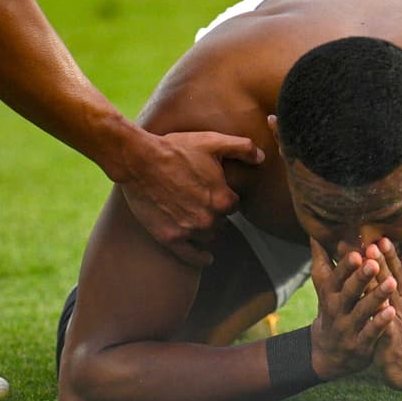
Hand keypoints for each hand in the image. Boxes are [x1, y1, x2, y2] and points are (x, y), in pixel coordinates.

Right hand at [120, 130, 263, 266]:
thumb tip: (262, 157)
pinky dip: (200, 258)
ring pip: (208, 236)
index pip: (234, 205)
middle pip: (222, 222)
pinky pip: (191, 256)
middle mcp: (209, 219)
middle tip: (201, 199)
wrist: (139, 160)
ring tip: (196, 217)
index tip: (215, 189)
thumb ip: (243, 148)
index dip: (225, 196)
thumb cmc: (176, 149)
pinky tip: (207, 258)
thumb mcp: (213, 142)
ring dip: (206, 228)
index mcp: (223, 199)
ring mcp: (189, 231)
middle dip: (215, 212)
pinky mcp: (170, 238)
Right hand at [309, 238, 396, 379]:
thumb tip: (315, 234)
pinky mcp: (360, 345)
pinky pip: (371, 333)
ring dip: (376, 297)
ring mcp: (348, 328)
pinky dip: (380, 323)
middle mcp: (337, 310)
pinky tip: (392, 311)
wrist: (328, 353)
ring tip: (391, 282)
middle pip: (349, 293)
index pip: (336, 278)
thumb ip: (323, 262)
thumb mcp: (325, 288)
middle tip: (374, 263)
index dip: (345, 266)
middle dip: (361, 278)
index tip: (356, 252)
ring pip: (363, 311)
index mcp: (330, 294)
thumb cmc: (332, 310)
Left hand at [372, 238, 401, 392]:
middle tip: (373, 243)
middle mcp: (401, 303)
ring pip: (388, 299)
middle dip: (383, 262)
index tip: (380, 233)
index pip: (396, 268)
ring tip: (372, 270)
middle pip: (392, 279)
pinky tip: (376, 309)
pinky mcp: (391, 339)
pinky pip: (385, 326)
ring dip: (380, 284)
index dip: (388, 252)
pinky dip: (382, 317)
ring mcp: (397, 320)